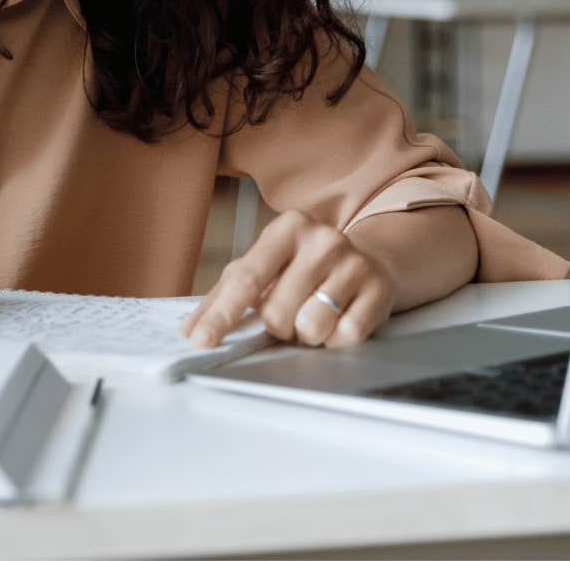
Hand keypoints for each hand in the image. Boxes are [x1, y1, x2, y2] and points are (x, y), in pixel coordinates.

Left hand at [180, 210, 396, 349]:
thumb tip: (190, 330)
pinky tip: (341, 318)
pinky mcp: (380, 289)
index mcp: (287, 227)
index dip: (221, 314)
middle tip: (291, 312)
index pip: (246, 277)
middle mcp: (322, 239)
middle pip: (277, 312)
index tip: (201, 341)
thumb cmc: (302, 268)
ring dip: (307, 334)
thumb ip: (224, 296)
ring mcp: (354, 263)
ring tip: (316, 315)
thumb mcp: (264, 268)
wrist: (369, 261)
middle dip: (278, 326)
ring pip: (311, 327)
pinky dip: (336, 339)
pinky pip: (345, 337)